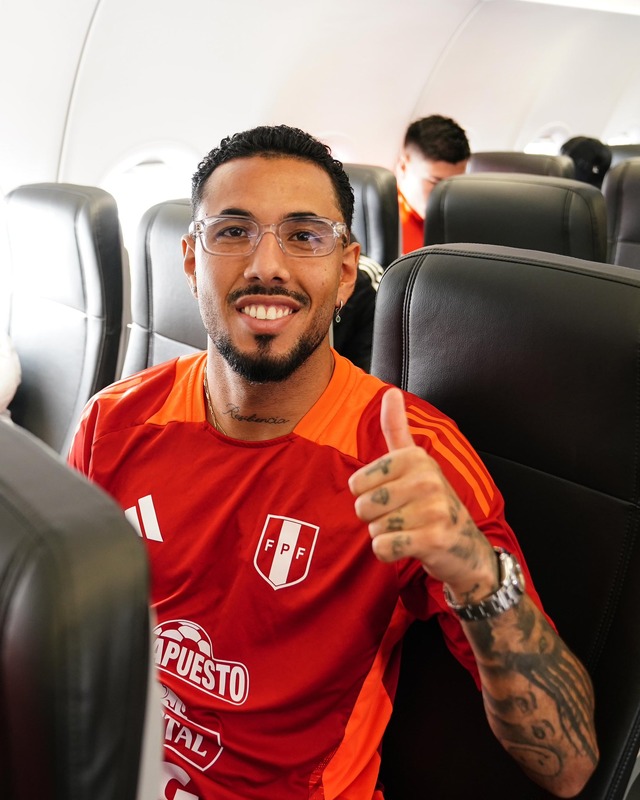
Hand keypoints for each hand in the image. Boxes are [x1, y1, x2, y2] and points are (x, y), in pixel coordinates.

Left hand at [348, 387, 496, 600]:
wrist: (464, 546)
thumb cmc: (430, 500)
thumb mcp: (414, 462)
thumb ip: (397, 428)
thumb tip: (390, 391)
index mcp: (415, 457)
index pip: (356, 483)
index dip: (368, 495)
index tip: (394, 495)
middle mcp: (426, 479)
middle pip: (363, 507)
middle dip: (375, 518)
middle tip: (402, 516)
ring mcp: (433, 509)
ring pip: (373, 529)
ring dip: (385, 535)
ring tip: (409, 529)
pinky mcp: (434, 538)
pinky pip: (383, 548)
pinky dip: (389, 552)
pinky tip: (410, 546)